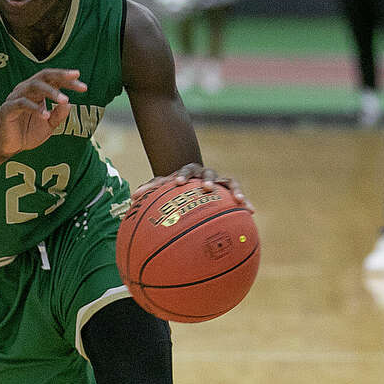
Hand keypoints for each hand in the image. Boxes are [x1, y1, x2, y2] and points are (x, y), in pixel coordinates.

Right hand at [0, 68, 84, 157]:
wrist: (9, 147)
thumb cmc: (27, 133)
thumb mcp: (49, 126)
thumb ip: (58, 116)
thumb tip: (69, 104)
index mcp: (37, 92)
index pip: (54, 80)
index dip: (68, 80)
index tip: (84, 87)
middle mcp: (25, 90)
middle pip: (44, 76)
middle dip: (61, 75)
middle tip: (76, 77)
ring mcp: (15, 97)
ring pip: (34, 86)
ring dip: (51, 92)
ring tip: (64, 100)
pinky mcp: (7, 109)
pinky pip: (22, 104)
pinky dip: (35, 108)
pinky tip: (45, 115)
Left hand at [132, 163, 252, 211]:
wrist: (190, 183)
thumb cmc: (174, 190)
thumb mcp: (162, 189)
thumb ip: (150, 191)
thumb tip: (132, 196)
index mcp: (186, 173)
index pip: (183, 172)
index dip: (181, 176)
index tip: (178, 183)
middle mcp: (203, 174)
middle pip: (206, 173)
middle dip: (207, 179)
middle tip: (207, 188)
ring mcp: (218, 180)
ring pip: (227, 181)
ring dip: (233, 189)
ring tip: (239, 199)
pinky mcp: (228, 188)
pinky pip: (238, 194)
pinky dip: (244, 200)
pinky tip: (251, 211)